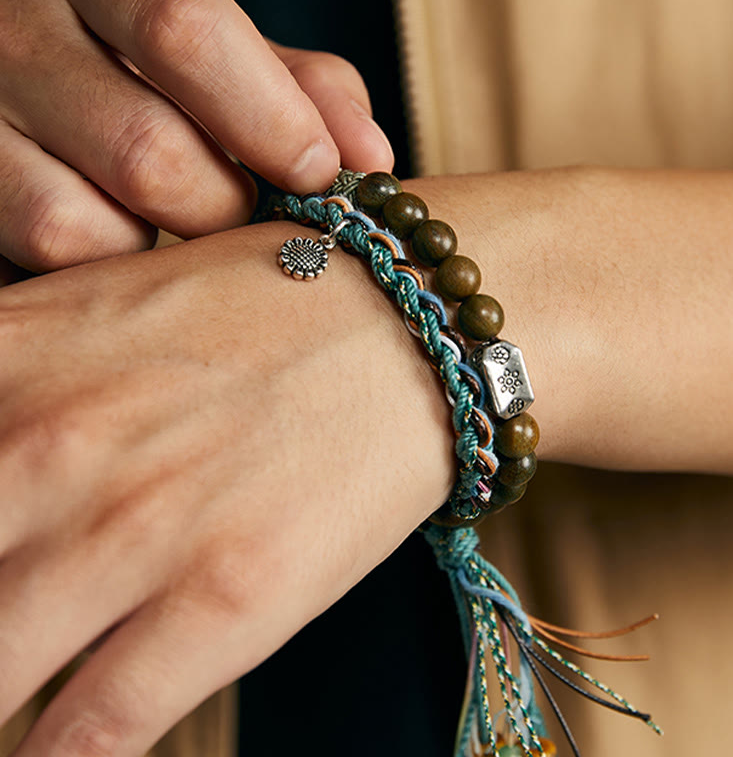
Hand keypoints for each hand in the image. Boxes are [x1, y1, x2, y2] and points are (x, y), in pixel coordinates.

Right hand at [0, 0, 392, 271]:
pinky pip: (40, 266)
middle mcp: (12, 31)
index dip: (269, 117)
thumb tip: (371, 160)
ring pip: (79, 227)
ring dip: (156, 247)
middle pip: (148, 154)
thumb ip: (300, 90)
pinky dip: (102, 270)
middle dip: (223, 207)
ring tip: (171, 218)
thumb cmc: (153, 59)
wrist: (28, 49)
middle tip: (241, 206)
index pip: (183, 29)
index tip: (319, 173)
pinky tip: (122, 235)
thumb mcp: (227, 48)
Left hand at [0, 221, 449, 754]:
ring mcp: (133, 531)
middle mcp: (47, 448)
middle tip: (3, 630)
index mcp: (10, 360)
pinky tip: (56, 752)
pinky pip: (90, 734)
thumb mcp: (113, 307)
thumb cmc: (272, 303)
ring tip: (19, 689)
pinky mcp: (225, 600)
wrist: (409, 318)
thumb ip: (18, 380)